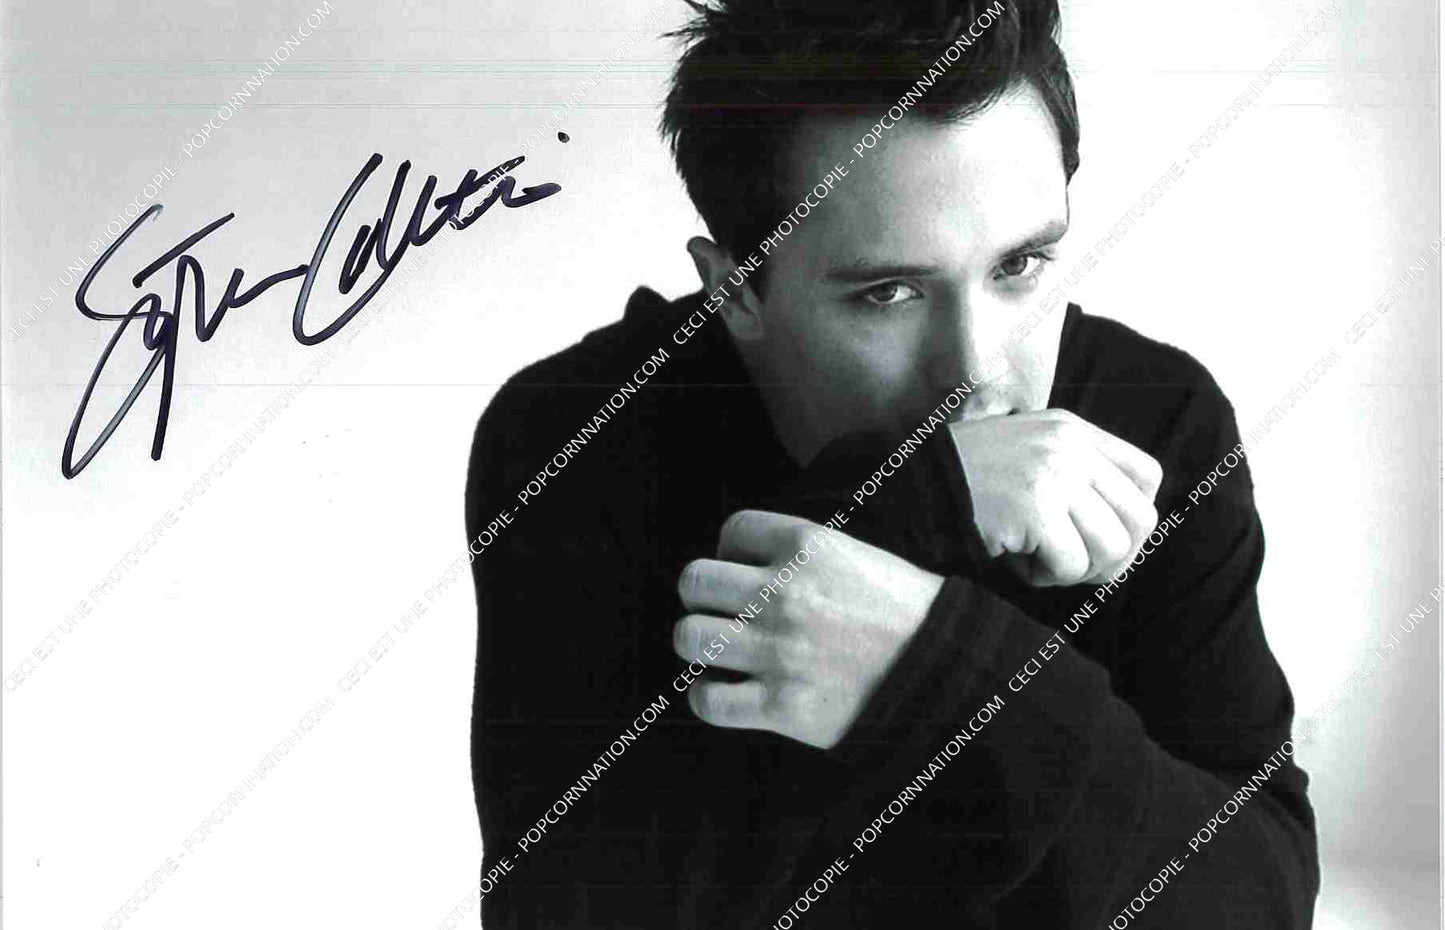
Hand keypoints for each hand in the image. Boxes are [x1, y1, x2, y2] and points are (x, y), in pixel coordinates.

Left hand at [673, 510, 944, 749]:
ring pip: (688, 638)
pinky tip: (724, 692)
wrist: (949, 670)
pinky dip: (706, 698)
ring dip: (699, 645)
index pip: (732, 529)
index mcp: (807, 547)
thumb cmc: (906, 612)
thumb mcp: (856, 555)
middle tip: (720, 612)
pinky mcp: (782, 705)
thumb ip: (799, 552)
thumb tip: (745, 562)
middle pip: (693, 581)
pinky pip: (708, 702)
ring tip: (719, 652)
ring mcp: (780, 651)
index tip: (743, 571)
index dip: (730, 550)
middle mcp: (785, 594)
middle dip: (701, 597)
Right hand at [948, 409, 1162, 586]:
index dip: (1134, 518)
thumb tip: (1126, 534)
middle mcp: (1069, 445)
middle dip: (1114, 557)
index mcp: (1072, 430)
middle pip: (1140, 517)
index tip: (1102, 538)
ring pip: (1111, 547)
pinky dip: (1046, 577)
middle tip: (1076, 568)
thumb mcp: (1026, 456)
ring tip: (1040, 562)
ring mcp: (1053, 472)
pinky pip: (1070, 564)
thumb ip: (1074, 475)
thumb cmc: (968, 483)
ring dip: (1077, 570)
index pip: (1146, 475)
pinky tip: (1017, 563)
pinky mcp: (1034, 505)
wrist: (914, 487)